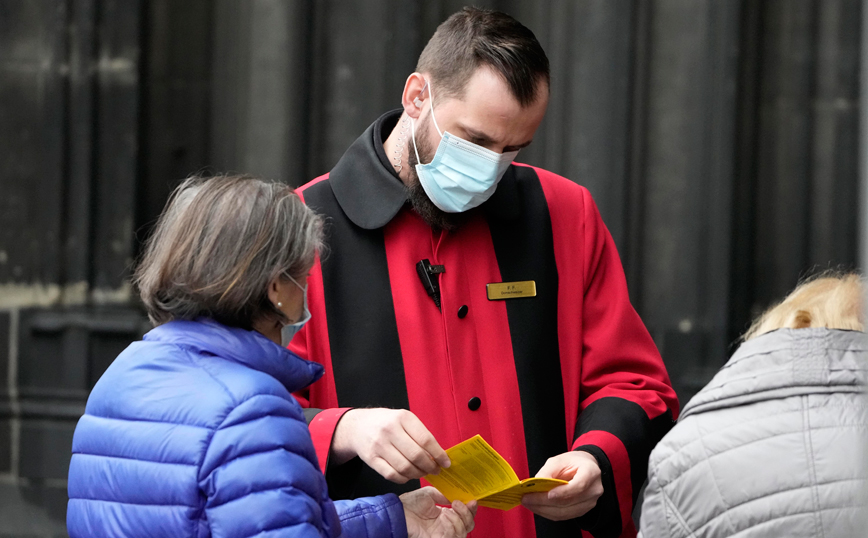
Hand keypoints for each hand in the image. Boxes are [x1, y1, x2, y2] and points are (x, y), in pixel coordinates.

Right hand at [330, 408, 450, 482]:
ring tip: (423, 473)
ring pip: (405, 467)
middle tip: (435, 470)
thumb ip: (419, 434)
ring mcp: (379, 445)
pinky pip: (392, 475)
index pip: (426, 440)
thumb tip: (438, 455)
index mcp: (402, 418)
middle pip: (416, 455)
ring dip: (418, 474)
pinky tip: (408, 475)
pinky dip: (404, 479)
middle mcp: (390, 430)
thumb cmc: (386, 423)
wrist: (357, 426)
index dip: (439, 454)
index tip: (446, 463)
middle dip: (430, 467)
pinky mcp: (371, 459)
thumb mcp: (404, 419)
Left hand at [401, 487, 476, 537]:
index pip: (464, 516)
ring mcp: (443, 534)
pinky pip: (453, 537)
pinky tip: (445, 517)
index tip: (471, 500)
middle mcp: (446, 526)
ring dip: (459, 519)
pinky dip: (452, 527)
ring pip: (463, 532)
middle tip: (458, 504)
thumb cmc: (409, 505)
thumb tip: (457, 496)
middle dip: (468, 514)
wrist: (398, 513)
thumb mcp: (430, 494)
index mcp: (445, 515)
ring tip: (448, 510)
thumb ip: (445, 495)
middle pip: (468, 526)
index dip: (470, 509)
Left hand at [520, 450, 602, 520]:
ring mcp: (590, 503)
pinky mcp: (582, 511)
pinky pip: (564, 515)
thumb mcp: (560, 460)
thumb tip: (535, 483)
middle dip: (544, 502)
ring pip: (565, 512)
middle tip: (527, 498)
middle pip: (569, 502)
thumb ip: (548, 471)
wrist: (585, 468)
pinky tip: (537, 507)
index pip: (579, 486)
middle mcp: (594, 490)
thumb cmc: (573, 462)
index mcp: (591, 472)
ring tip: (528, 503)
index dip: (563, 492)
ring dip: (543, 510)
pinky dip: (548, 513)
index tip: (547, 494)